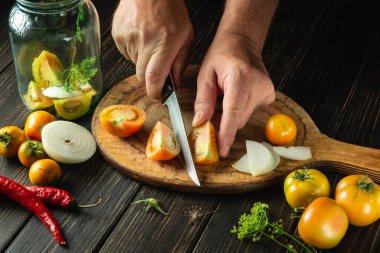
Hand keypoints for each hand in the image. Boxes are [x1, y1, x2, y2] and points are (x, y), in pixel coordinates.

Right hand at [112, 0, 193, 98]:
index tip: (159, 95)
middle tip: (158, 66)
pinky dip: (134, 51)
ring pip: (134, 65)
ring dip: (142, 61)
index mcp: (164, 44)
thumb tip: (174, 83)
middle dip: (150, 78)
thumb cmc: (171, 10)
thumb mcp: (186, 36)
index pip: (154, 77)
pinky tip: (141, 37)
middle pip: (141, 76)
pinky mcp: (117, 36)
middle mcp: (144, 43)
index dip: (155, 92)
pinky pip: (126, 53)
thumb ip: (180, 62)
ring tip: (150, 43)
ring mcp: (128, 39)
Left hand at [193, 33, 274, 156]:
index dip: (227, 133)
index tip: (222, 150)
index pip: (233, 112)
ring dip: (230, 113)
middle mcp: (258, 85)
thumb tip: (200, 123)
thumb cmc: (222, 55)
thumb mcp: (206, 74)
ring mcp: (266, 91)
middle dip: (222, 120)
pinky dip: (238, 109)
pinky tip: (235, 95)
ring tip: (225, 95)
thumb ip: (203, 100)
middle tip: (212, 108)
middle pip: (237, 119)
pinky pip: (249, 112)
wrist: (242, 41)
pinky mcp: (269, 96)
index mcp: (240, 78)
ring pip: (243, 118)